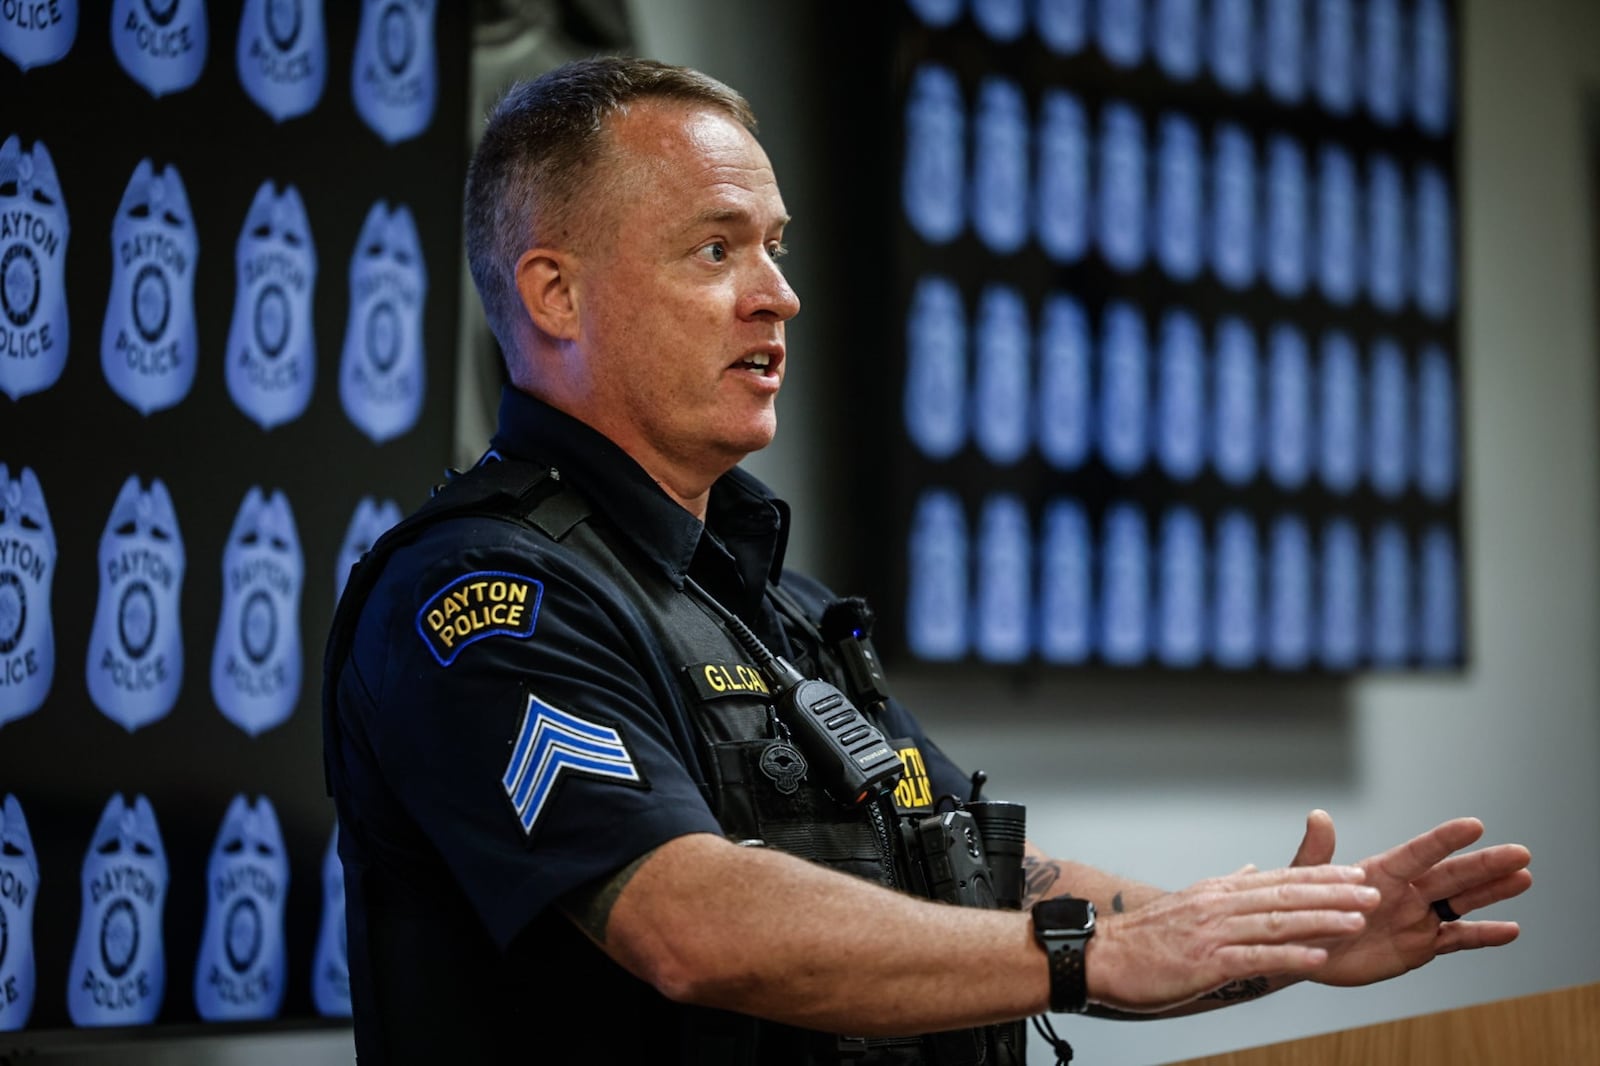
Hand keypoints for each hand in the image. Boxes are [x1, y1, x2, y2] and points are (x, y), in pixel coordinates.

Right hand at [1086, 863, 1380, 1012]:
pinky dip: (1290, 956)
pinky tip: (1318, 957)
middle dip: (1333, 893)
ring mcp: (1213, 933)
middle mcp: (1218, 905)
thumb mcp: (1188, 902)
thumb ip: (1225, 886)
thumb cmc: (1143, 938)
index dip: (1322, 876)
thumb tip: (1253, 869)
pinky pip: (1256, 958)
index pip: (1279, 878)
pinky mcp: (1206, 962)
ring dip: (1321, 920)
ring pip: (1277, 922)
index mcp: (1218, 891)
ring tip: (1357, 919)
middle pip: (1285, 895)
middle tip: (1372, 890)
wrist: (1101, 956)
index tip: (1356, 874)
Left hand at [1289, 810, 1531, 986]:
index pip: (1418, 853)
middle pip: (1451, 875)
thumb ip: (1316, 853)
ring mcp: (1417, 917)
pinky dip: (1483, 936)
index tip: (1474, 825)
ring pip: (1462, 902)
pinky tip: (1510, 930)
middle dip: (1485, 865)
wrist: (1304, 951)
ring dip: (1492, 891)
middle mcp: (1405, 891)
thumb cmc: (1303, 910)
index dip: (1444, 840)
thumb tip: (1318, 815)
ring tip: (1524, 878)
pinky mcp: (1421, 946)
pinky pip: (1457, 940)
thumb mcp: (1305, 882)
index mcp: (1381, 872)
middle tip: (1521, 853)